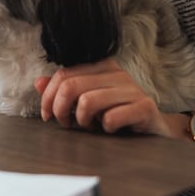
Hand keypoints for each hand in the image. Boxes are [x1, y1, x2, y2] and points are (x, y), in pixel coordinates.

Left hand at [34, 58, 184, 138]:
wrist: (156, 129)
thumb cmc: (117, 114)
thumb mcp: (86, 102)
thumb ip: (63, 92)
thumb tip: (38, 83)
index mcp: (100, 66)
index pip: (63, 75)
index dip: (48, 96)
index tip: (47, 115)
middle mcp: (116, 72)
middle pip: (71, 86)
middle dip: (60, 109)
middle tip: (65, 124)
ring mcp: (132, 88)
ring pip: (87, 101)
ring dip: (82, 120)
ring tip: (90, 126)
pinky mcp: (145, 107)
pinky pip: (111, 117)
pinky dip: (105, 128)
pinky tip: (112, 129)